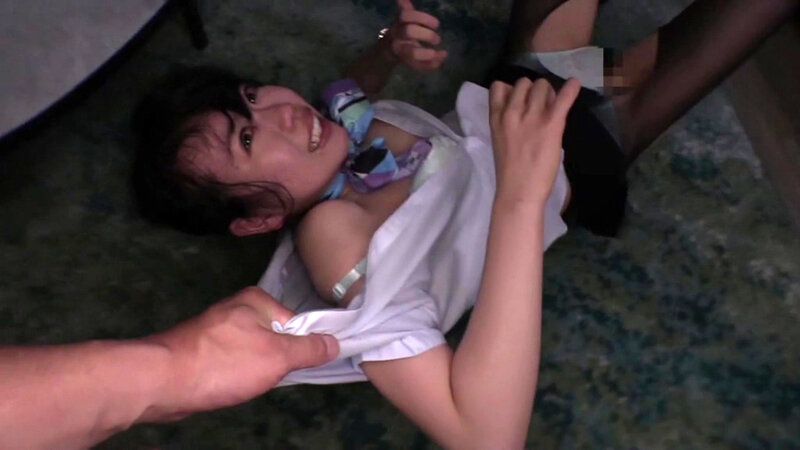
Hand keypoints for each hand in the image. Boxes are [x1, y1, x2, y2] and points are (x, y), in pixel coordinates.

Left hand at [140, 287, 337, 420]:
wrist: (163, 381)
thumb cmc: (224, 364)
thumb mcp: (277, 356)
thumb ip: (309, 349)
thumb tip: (335, 342)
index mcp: (257, 300)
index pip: (297, 323)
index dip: (301, 347)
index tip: (295, 367)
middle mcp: (237, 308)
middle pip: (275, 337)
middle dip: (275, 361)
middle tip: (266, 377)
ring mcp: (216, 328)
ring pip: (253, 351)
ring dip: (254, 370)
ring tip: (243, 382)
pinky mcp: (201, 348)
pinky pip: (232, 361)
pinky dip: (234, 374)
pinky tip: (227, 385)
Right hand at [387, 0, 447, 71]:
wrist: (389, 51)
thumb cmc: (402, 32)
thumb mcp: (403, 20)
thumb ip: (405, 8)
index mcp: (399, 24)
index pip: (406, 16)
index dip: (422, 18)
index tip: (437, 25)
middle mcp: (398, 36)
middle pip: (409, 32)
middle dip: (426, 35)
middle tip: (438, 39)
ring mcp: (402, 50)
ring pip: (411, 53)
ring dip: (426, 54)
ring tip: (438, 53)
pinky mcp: (407, 62)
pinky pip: (418, 66)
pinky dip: (431, 64)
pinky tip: (441, 57)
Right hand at [489, 77, 580, 205]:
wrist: (518, 191)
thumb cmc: (510, 171)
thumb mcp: (500, 139)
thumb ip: (508, 121)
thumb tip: (524, 107)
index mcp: (496, 117)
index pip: (499, 86)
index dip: (512, 90)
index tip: (520, 100)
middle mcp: (511, 111)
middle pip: (524, 82)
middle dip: (533, 91)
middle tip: (541, 107)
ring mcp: (532, 116)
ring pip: (542, 85)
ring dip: (548, 93)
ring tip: (553, 107)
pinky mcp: (551, 124)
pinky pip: (563, 98)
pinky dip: (571, 89)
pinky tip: (574, 85)